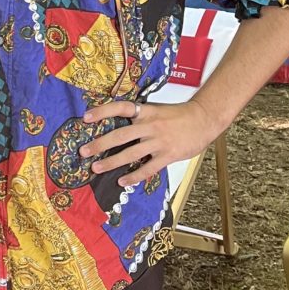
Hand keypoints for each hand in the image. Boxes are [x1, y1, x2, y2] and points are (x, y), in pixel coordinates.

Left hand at [80, 100, 222, 186]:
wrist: (205, 119)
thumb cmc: (179, 115)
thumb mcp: (157, 110)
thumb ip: (140, 118)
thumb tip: (117, 127)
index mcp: (146, 111)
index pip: (120, 108)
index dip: (102, 111)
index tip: (85, 117)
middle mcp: (150, 125)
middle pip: (120, 135)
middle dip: (99, 144)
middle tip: (83, 151)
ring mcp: (159, 141)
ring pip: (130, 153)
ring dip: (111, 162)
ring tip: (96, 168)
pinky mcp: (168, 155)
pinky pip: (148, 168)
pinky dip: (134, 176)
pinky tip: (123, 181)